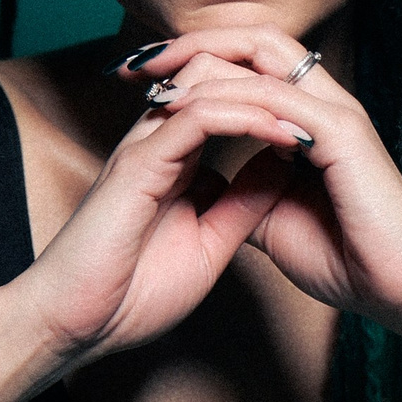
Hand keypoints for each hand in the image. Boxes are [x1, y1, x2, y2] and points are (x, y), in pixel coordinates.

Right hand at [0, 70, 318, 401]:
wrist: (78, 325)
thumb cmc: (129, 295)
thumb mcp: (210, 246)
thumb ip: (241, 205)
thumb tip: (280, 171)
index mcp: (171, 159)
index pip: (225, 103)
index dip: (274, 105)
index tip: (322, 125)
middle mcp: (156, 142)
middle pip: (216, 77)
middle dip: (272, 82)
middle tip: (323, 102)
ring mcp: (145, 148)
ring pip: (209, 84)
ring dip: (266, 95)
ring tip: (314, 117)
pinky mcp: (138, 164)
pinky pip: (198, 117)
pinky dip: (247, 118)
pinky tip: (285, 133)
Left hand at [108, 23, 401, 380]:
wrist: (399, 291)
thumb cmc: (347, 261)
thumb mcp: (272, 222)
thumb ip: (243, 192)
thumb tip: (207, 188)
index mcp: (314, 118)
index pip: (252, 61)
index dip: (199, 60)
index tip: (146, 79)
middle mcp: (327, 103)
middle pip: (254, 38)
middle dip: (192, 41)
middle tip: (138, 60)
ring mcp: (338, 112)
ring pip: (262, 54)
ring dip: (200, 62)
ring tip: (150, 79)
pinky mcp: (342, 133)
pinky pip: (273, 97)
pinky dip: (226, 98)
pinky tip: (185, 110)